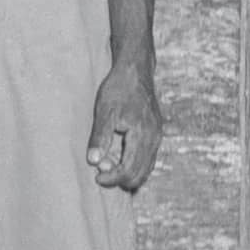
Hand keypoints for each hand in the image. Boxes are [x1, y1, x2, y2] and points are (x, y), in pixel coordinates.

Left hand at [87, 56, 163, 190]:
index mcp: (142, 135)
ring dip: (127, 172)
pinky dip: (134, 164)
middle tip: (100, 170)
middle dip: (119, 178)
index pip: (129, 170)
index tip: (96, 176)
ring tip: (107, 163)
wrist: (135, 71)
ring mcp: (157, 136)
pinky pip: (148, 158)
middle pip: (140, 174)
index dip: (112, 178)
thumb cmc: (118, 90)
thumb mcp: (104, 112)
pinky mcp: (155, 133)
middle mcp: (154, 139)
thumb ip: (100, 138)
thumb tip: (93, 162)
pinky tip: (118, 156)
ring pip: (146, 168)